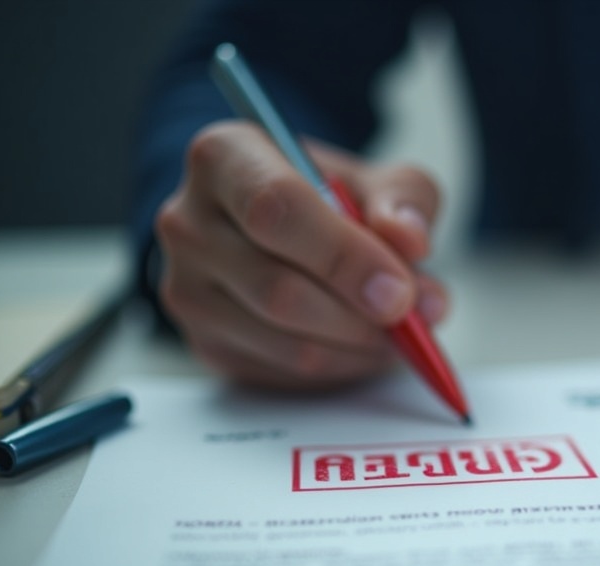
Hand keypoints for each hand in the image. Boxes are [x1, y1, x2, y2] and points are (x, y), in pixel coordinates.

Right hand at [155, 120, 448, 389]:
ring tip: (399, 330)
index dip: (345, 257)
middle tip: (412, 317)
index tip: (399, 289)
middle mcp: (188, 223)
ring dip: (359, 349)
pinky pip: (286, 374)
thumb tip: (410, 242)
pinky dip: (341, 368)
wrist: (281, 229)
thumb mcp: (376, 180)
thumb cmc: (328, 198)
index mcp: (223, 158)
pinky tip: (364, 345)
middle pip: (278, 289)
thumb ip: (404, 202)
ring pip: (287, 343)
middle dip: (360, 316)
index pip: (275, 208)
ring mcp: (187, 290)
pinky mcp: (206, 344)